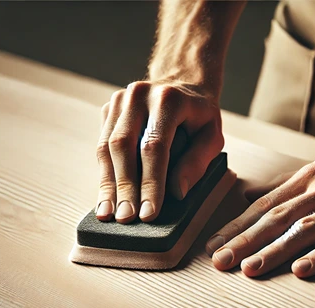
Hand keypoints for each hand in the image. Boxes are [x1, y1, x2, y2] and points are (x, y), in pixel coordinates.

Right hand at [95, 81, 223, 222]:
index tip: (149, 213)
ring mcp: (120, 100)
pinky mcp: (108, 109)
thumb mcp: (212, 136)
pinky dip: (104, 174)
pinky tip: (106, 198)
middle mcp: (139, 95)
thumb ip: (198, 162)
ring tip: (108, 214)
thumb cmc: (199, 116)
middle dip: (125, 186)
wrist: (182, 82)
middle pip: (124, 146)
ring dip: (108, 184)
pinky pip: (102, 145)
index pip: (155, 146)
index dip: (150, 182)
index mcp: (169, 99)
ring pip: (107, 146)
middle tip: (126, 218)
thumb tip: (176, 192)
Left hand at [205, 137, 314, 277]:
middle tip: (218, 262)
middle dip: (245, 242)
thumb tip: (252, 198)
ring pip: (305, 229)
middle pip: (277, 219)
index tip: (212, 245)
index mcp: (309, 179)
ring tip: (249, 270)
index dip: (237, 226)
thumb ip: (291, 187)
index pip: (265, 206)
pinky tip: (303, 270)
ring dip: (275, 250)